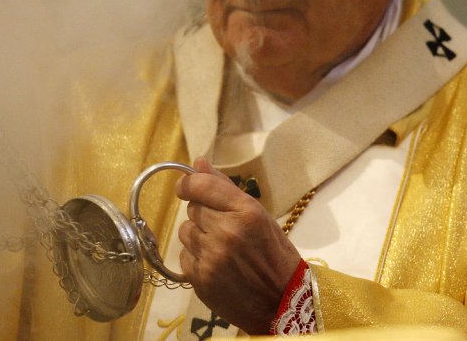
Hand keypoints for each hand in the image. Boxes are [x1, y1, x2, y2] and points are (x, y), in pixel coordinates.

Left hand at [175, 158, 301, 333]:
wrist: (282, 304)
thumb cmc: (275, 256)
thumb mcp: (260, 216)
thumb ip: (226, 188)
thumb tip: (198, 162)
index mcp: (246, 212)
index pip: (201, 185)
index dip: (188, 184)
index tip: (186, 187)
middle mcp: (226, 232)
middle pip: (192, 208)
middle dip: (203, 214)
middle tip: (221, 227)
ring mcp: (211, 257)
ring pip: (185, 232)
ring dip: (197, 236)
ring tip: (219, 248)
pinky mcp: (200, 278)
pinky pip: (184, 256)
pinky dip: (195, 258)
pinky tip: (215, 265)